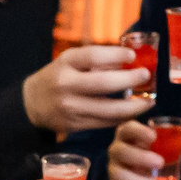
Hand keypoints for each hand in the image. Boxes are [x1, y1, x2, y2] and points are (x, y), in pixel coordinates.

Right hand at [23, 43, 151, 132]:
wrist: (32, 103)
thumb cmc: (58, 76)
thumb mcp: (70, 61)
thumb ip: (96, 60)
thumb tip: (129, 60)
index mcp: (65, 63)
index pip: (93, 56)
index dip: (115, 55)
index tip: (132, 55)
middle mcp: (66, 85)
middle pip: (104, 84)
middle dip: (130, 80)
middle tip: (146, 76)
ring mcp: (70, 108)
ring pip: (108, 110)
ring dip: (132, 107)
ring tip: (148, 102)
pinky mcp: (75, 125)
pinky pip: (104, 123)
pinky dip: (122, 118)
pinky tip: (132, 112)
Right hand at [108, 119, 175, 179]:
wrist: (136, 171)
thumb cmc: (150, 151)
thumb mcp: (161, 145)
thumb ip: (175, 143)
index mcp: (127, 135)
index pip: (128, 129)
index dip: (139, 132)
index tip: (154, 137)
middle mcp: (116, 150)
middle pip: (121, 152)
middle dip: (140, 158)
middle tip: (161, 163)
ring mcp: (114, 169)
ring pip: (120, 176)